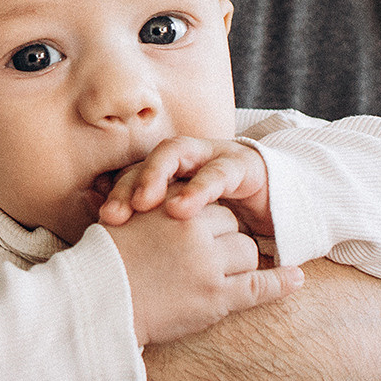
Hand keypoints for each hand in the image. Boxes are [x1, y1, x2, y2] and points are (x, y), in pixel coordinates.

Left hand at [98, 136, 274, 236]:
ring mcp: (216, 155)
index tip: (101, 222)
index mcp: (172, 171)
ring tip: (145, 204)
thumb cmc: (224, 223)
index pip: (136, 173)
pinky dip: (199, 188)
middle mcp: (191, 157)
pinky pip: (219, 171)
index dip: (116, 194)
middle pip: (152, 157)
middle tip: (115, 213)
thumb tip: (105, 227)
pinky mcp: (244, 165)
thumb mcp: (187, 228)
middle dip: (132, 182)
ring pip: (179, 151)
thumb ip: (154, 224)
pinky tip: (183, 209)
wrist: (279, 210)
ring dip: (158, 175)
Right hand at [104, 202, 303, 345]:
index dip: (208, 219)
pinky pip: (259, 286)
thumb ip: (152, 208)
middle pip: (232, 226)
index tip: (204, 232)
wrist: (94, 305)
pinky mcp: (216, 298)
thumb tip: (165, 200)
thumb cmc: (102, 263)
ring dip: (238, 264)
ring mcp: (208, 264)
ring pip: (246, 253)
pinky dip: (281, 283)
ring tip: (219, 278)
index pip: (209, 203)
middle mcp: (195, 230)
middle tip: (209, 258)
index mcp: (172, 206)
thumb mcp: (124, 219)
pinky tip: (296, 278)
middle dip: (225, 240)